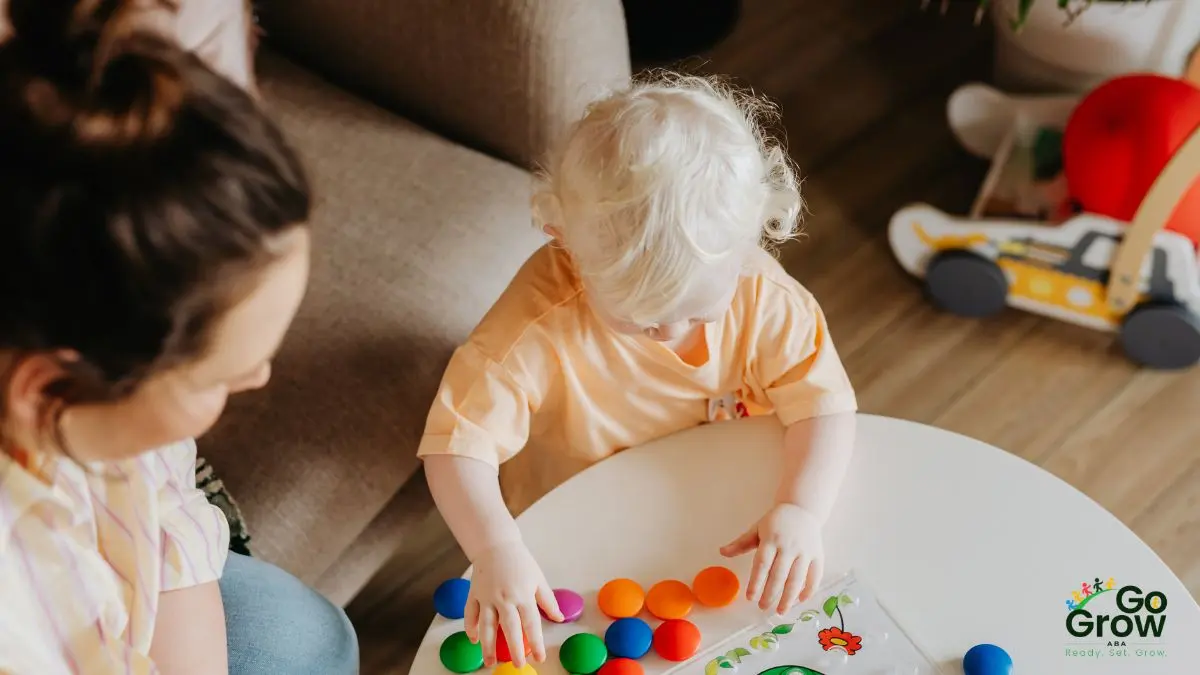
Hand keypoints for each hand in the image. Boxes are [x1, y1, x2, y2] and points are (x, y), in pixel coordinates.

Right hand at [465, 540, 561, 667]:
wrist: (495, 545)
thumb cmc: (520, 562)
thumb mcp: (538, 579)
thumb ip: (548, 600)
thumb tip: (559, 618)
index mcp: (523, 595)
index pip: (531, 623)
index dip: (536, 642)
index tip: (540, 656)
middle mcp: (505, 598)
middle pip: (509, 628)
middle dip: (514, 649)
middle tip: (518, 665)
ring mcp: (487, 597)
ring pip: (486, 625)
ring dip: (488, 646)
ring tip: (490, 662)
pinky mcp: (474, 594)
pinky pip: (470, 614)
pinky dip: (470, 627)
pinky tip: (473, 640)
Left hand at [719, 503, 823, 615]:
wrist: (802, 509)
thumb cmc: (776, 521)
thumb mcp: (756, 529)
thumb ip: (741, 543)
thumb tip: (722, 552)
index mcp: (771, 540)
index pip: (762, 564)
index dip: (756, 582)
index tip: (750, 598)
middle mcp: (789, 546)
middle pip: (779, 575)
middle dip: (770, 594)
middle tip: (763, 607)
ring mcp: (805, 551)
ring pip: (797, 578)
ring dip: (789, 597)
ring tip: (780, 611)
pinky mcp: (818, 555)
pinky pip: (815, 576)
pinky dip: (809, 590)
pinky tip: (800, 601)